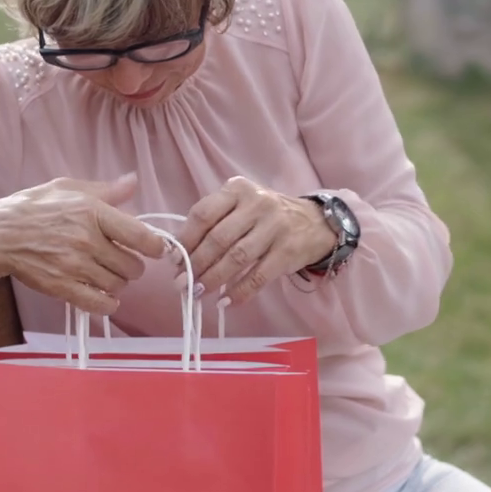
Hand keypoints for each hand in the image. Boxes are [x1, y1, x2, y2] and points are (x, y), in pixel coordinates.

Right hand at [0, 175, 168, 314]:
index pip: (141, 236)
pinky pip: (98, 304)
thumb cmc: (33, 207)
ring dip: (118, 283)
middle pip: (132, 266)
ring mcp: (75, 266)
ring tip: (107, 275)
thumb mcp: (68, 188)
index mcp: (93, 212)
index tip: (155, 249)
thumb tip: (133, 182)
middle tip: (121, 261)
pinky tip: (105, 297)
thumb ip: (106, 190)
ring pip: (118, 285)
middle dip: (132, 265)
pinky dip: (107, 304)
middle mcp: (87, 240)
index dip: (156, 246)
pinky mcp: (62, 287)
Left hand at [178, 177, 338, 305]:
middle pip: (218, 238)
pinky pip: (258, 276)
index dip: (185, 240)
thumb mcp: (241, 206)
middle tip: (181, 283)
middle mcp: (256, 204)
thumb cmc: (266, 216)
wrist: (316, 222)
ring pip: (236, 258)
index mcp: (238, 189)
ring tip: (198, 293)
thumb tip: (178, 252)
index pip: (204, 213)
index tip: (173, 260)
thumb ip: (213, 221)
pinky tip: (225, 302)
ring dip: (213, 279)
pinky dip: (240, 292)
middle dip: (195, 264)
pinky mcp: (288, 251)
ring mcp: (275, 227)